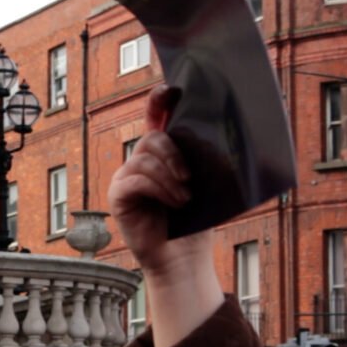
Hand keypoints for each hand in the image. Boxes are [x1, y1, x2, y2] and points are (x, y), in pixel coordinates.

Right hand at [109, 85, 201, 273]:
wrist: (183, 257)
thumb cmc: (195, 222)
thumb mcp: (206, 185)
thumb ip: (205, 160)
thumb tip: (227, 137)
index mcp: (163, 152)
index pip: (156, 116)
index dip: (160, 100)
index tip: (172, 89)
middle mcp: (142, 160)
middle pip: (152, 137)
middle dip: (172, 152)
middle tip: (189, 176)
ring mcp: (127, 176)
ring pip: (144, 158)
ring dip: (168, 176)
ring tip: (185, 198)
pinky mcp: (119, 195)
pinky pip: (135, 180)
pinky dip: (158, 189)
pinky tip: (174, 203)